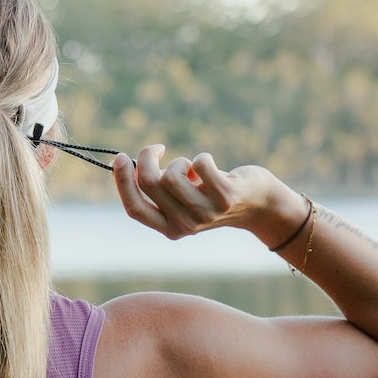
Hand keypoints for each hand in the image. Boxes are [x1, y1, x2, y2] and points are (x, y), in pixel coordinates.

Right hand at [112, 144, 291, 240]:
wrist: (257, 204)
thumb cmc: (210, 194)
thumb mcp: (180, 198)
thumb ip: (155, 187)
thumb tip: (123, 163)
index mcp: (168, 229)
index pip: (134, 208)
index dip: (122, 181)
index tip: (120, 157)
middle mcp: (184, 225)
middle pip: (149, 183)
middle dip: (147, 157)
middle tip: (156, 148)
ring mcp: (205, 213)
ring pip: (171, 175)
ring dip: (179, 161)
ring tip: (192, 166)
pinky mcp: (224, 196)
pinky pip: (199, 164)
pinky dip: (201, 158)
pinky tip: (208, 165)